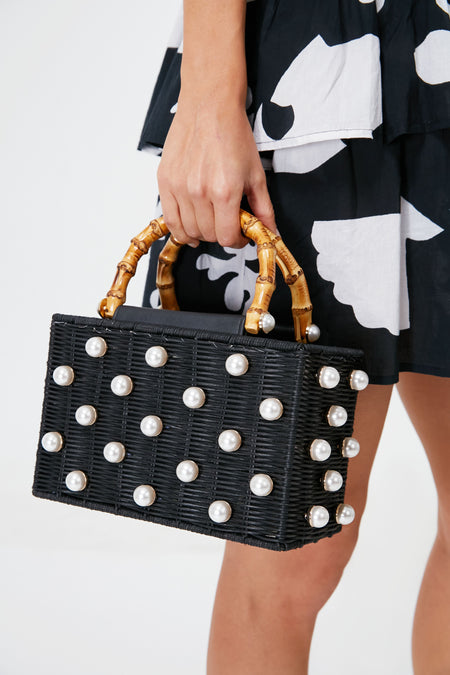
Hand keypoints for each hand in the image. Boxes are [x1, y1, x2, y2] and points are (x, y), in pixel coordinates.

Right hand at [156, 97, 277, 248]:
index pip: (226, 237)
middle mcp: (199, 192)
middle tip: (227, 224)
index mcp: (225, 192)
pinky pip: (170, 219)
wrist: (209, 106)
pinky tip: (189, 230)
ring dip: (201, 233)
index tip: (239, 236)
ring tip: (211, 222)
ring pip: (188, 230)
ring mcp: (179, 187)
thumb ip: (264, 209)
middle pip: (208, 235)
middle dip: (220, 235)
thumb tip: (271, 234)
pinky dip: (179, 230)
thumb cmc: (233, 135)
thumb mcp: (256, 175)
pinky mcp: (165, 181)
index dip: (236, 241)